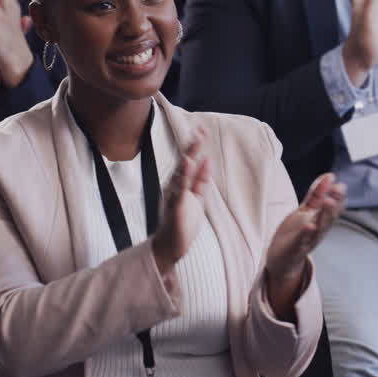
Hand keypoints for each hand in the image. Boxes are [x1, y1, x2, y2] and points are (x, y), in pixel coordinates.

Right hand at [151, 127, 210, 273]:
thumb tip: (207, 159)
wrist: (170, 248)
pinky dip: (185, 177)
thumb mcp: (197, 197)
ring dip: (188, 158)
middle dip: (192, 147)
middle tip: (199, 130)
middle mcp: (175, 187)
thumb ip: (202, 179)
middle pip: (184, 163)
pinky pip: (181, 190)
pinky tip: (190, 165)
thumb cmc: (183, 222)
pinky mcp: (176, 208)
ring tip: (195, 144)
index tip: (201, 129)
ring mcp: (174, 197)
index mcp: (181, 184)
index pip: (189, 161)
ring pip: (181, 174)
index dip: (195, 145)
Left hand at [265, 173, 345, 321]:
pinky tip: (309, 225)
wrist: (282, 261)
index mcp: (321, 221)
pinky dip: (306, 234)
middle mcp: (318, 231)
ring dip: (325, 215)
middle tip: (339, 190)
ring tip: (328, 201)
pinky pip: (301, 241)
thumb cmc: (296, 234)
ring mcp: (308, 240)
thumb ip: (317, 194)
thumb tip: (330, 176)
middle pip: (329, 217)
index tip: (341, 186)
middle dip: (334, 203)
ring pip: (319, 228)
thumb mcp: (306, 211)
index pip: (333, 208)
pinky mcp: (295, 249)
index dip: (337, 197)